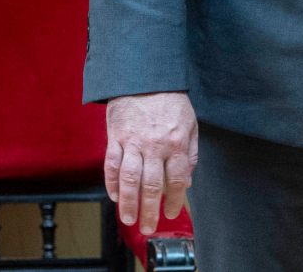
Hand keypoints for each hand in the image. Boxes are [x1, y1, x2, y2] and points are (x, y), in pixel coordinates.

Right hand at [103, 91, 197, 234]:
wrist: (144, 76)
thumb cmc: (169, 100)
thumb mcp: (190, 124)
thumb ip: (190, 153)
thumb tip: (187, 180)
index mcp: (176, 143)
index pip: (177, 180)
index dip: (175, 200)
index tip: (171, 213)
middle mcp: (155, 146)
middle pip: (152, 186)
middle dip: (149, 210)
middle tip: (148, 227)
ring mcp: (133, 142)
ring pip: (130, 179)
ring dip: (128, 203)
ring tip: (128, 219)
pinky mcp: (116, 137)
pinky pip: (112, 164)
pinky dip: (112, 183)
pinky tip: (114, 196)